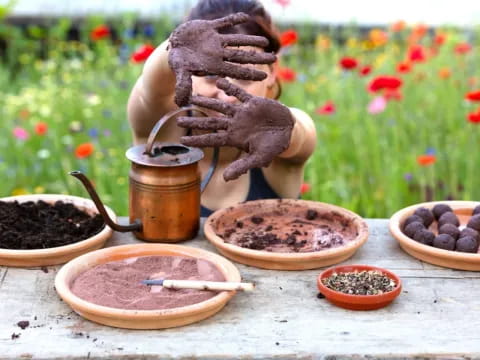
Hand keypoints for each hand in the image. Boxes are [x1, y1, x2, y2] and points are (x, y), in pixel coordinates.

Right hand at [168, 12, 276, 106]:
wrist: (173, 48)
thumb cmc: (178, 63)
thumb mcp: (180, 73)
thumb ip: (183, 85)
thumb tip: (180, 102)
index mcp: (215, 66)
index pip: (236, 71)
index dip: (250, 73)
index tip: (265, 76)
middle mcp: (218, 54)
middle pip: (242, 57)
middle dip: (258, 58)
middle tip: (274, 58)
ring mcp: (215, 41)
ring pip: (237, 41)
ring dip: (251, 40)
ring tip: (266, 42)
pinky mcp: (209, 28)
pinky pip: (224, 22)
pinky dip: (233, 19)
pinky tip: (245, 16)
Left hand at [177, 79, 293, 180]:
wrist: (288, 132)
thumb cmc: (273, 148)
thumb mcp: (258, 159)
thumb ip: (242, 167)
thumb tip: (225, 179)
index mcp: (234, 139)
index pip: (212, 140)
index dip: (198, 140)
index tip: (183, 141)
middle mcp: (235, 125)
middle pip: (211, 123)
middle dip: (195, 122)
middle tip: (178, 120)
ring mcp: (242, 113)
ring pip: (220, 106)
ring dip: (206, 102)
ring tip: (192, 97)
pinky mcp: (253, 103)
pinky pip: (239, 93)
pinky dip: (230, 87)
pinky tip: (219, 80)